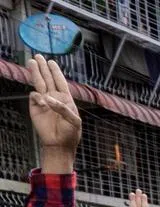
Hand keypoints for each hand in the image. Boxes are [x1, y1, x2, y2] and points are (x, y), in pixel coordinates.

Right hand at [27, 54, 80, 170]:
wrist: (59, 144)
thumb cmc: (70, 133)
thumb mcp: (74, 121)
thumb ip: (64, 108)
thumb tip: (48, 99)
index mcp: (66, 99)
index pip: (60, 82)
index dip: (56, 72)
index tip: (51, 62)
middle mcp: (54, 98)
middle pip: (47, 79)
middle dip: (43, 68)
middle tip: (38, 56)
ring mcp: (44, 102)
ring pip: (39, 84)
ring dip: (35, 73)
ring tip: (31, 62)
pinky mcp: (35, 108)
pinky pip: (34, 97)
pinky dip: (37, 97)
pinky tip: (42, 102)